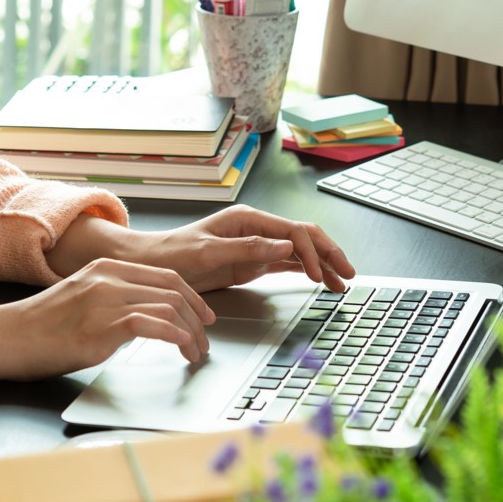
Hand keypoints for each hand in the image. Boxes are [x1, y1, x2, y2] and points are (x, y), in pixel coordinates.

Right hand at [0, 258, 215, 378]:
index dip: (192, 297)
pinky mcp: (103, 325)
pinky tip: (181, 350)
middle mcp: (109, 278)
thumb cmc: (38, 327)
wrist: (5, 337)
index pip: (165, 275)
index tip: (204, 316)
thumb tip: (143, 319)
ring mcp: (106, 299)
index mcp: (105, 267)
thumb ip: (112, 300)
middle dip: (198, 316)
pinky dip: (176, 338)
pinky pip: (154, 325)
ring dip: (191, 333)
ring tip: (196, 352)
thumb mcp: (81, 299)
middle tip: (206, 339)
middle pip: (174, 289)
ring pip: (169, 307)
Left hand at [124, 205, 355, 293]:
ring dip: (322, 265)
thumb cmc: (174, 254)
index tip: (318, 275)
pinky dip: (307, 272)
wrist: (153, 265)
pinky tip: (321, 280)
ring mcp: (256, 245)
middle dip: (328, 254)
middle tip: (348, 274)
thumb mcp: (209, 252)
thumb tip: (285, 246)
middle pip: (303, 237)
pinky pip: (287, 264)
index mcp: (247, 219)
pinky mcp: (253, 262)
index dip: (311, 252)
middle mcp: (256, 228)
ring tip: (342, 282)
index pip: (292, 231)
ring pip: (299, 252)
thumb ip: (248, 249)